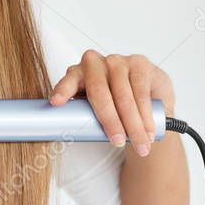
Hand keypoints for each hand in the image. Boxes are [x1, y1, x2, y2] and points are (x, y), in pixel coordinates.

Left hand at [48, 50, 175, 156]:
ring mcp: (117, 61)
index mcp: (75, 73)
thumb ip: (80, 115)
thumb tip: (66, 138)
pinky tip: (148, 129)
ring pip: (123, 96)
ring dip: (133, 124)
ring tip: (139, 143)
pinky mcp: (139, 64)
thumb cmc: (111, 103)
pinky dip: (145, 114)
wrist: (145, 94)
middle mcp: (94, 63)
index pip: (67, 81)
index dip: (62, 91)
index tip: (56, 102)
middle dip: (110, 121)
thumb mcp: (91, 107)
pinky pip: (141, 91)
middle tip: (117, 142)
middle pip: (99, 92)